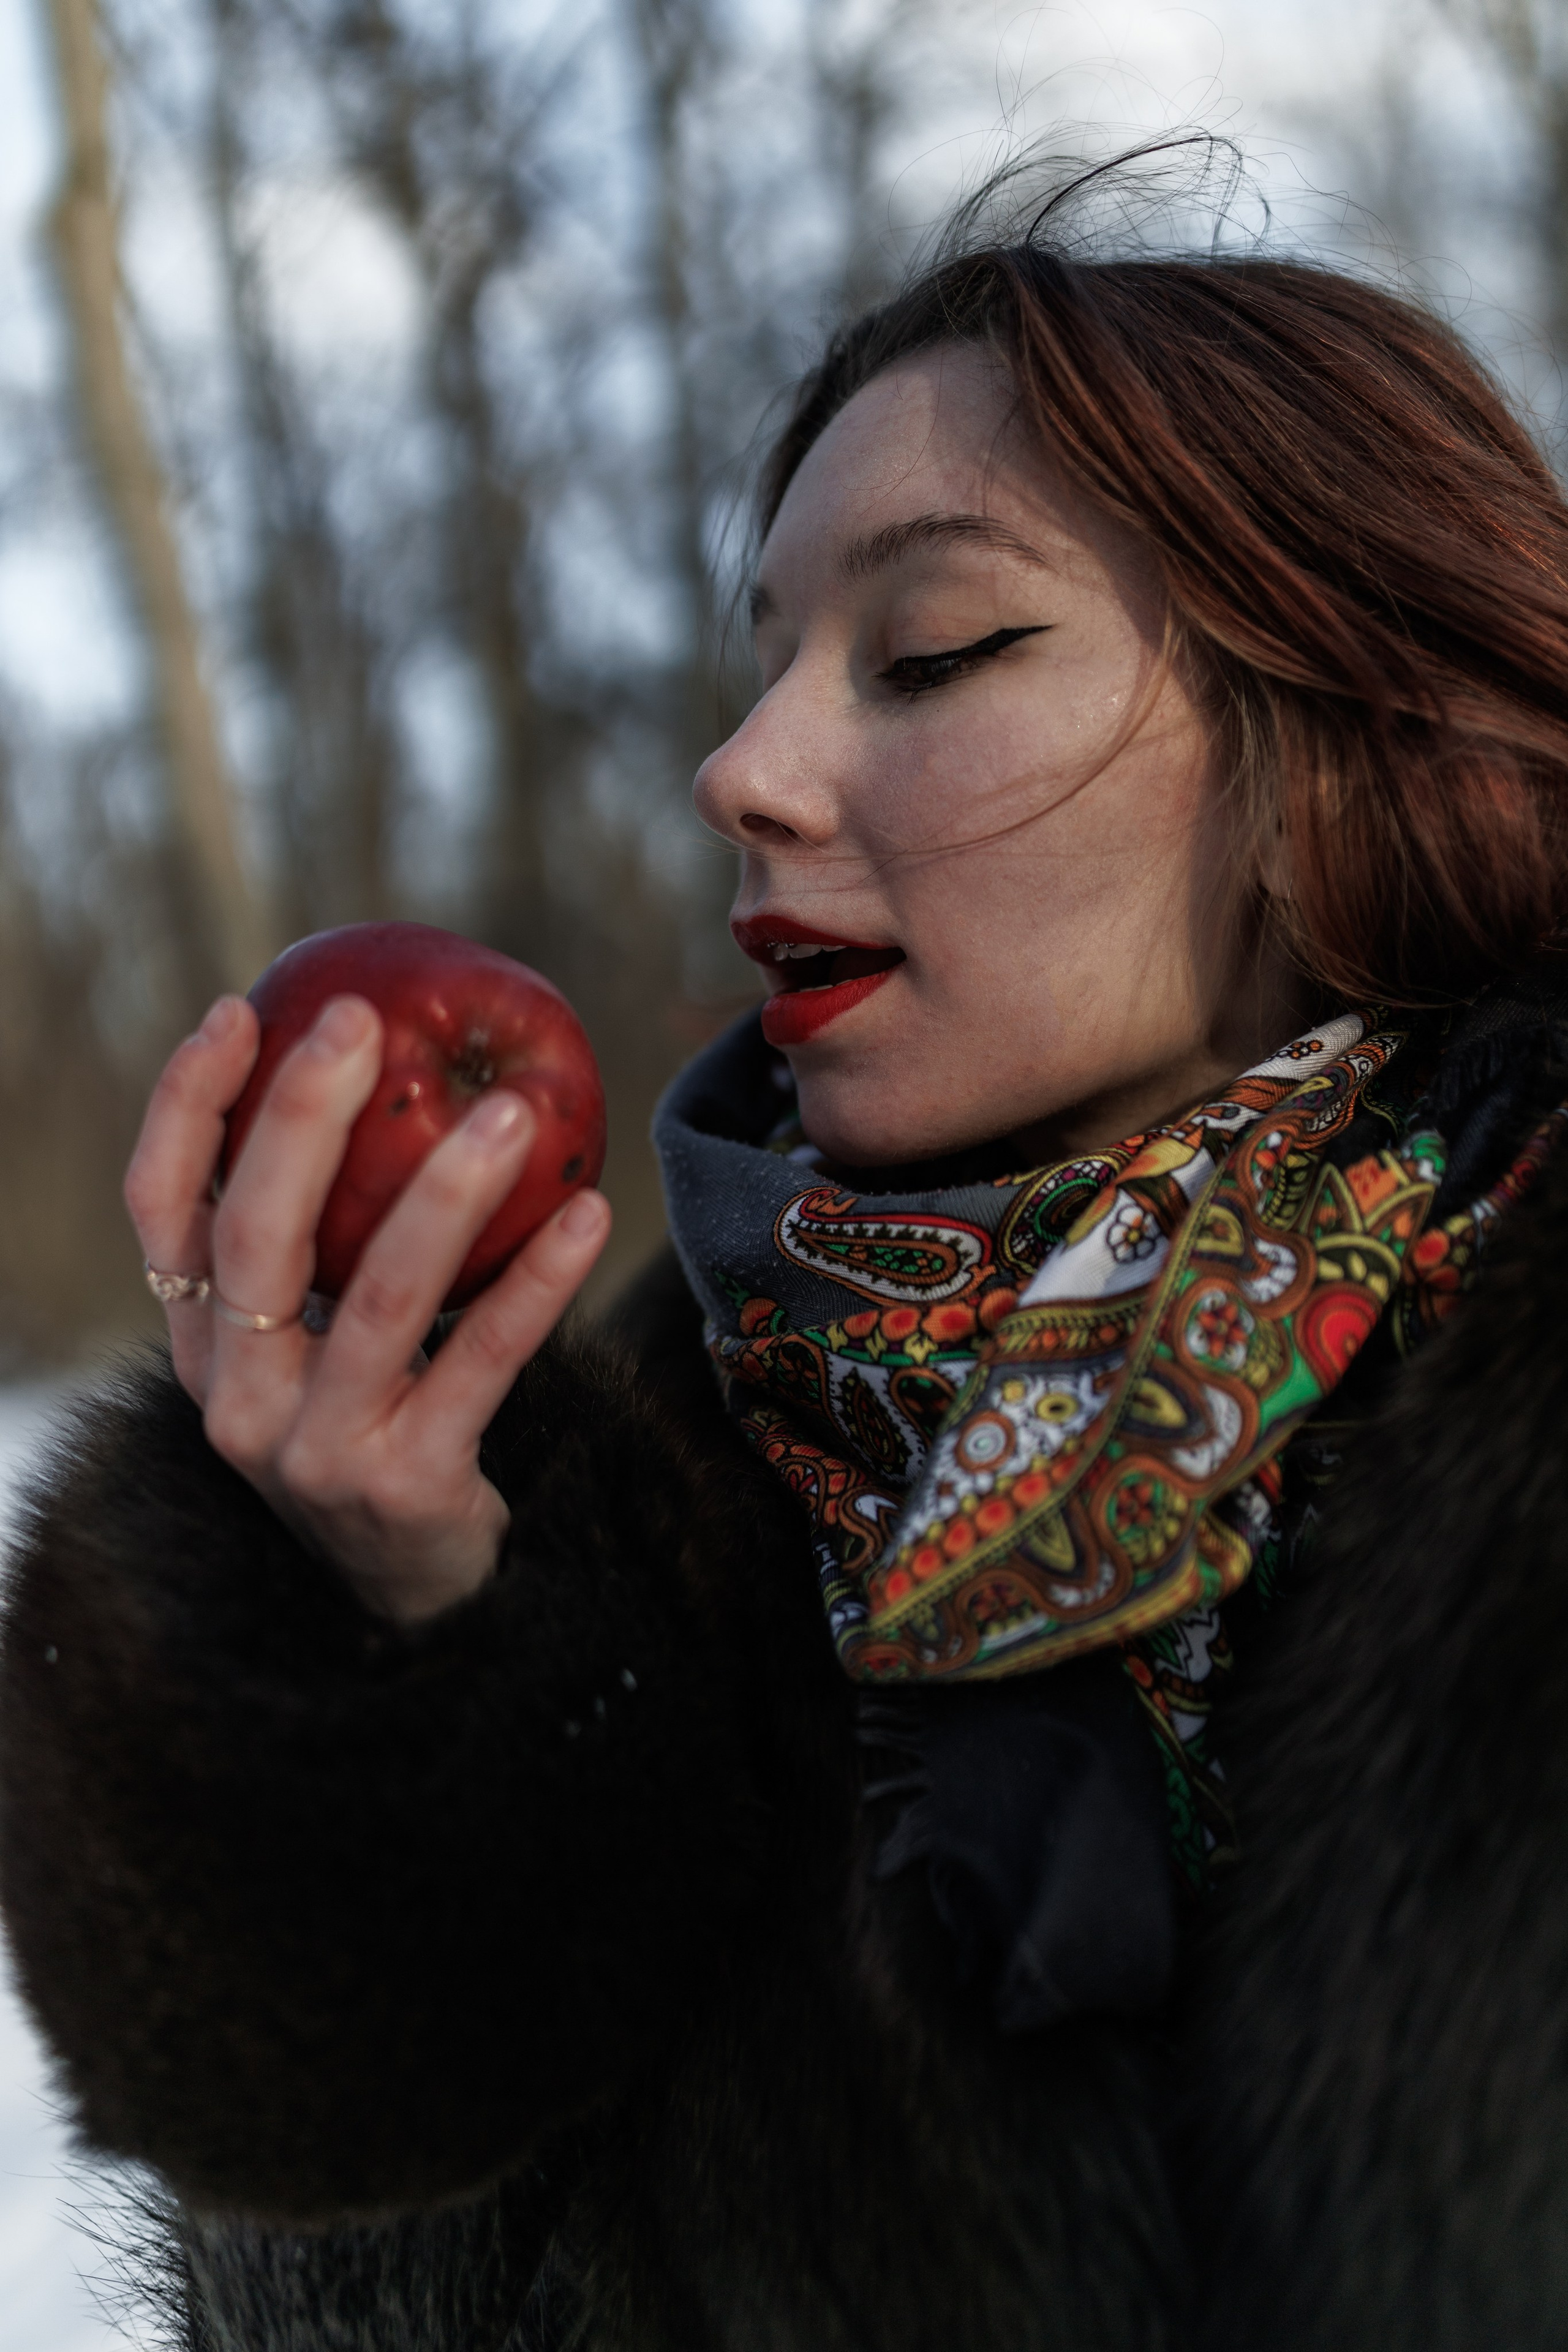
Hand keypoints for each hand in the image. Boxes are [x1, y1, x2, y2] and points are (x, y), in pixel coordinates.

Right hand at [125, 992, 611, 1623]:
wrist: (416, 1601)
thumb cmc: (375, 1436)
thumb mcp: (313, 1353)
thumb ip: (317, 1252)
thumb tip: (382, 1081)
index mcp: (204, 1353)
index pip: (162, 1213)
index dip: (189, 1108)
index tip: (240, 1011)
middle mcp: (238, 1402)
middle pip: (255, 1237)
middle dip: (301, 1118)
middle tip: (361, 1024)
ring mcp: (317, 1450)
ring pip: (378, 1296)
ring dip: (447, 1193)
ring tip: (510, 1115)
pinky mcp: (407, 1485)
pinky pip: (483, 1361)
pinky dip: (538, 1282)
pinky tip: (589, 1213)